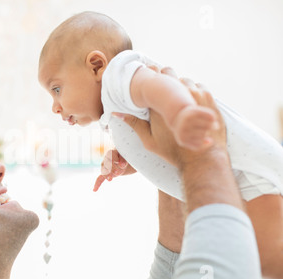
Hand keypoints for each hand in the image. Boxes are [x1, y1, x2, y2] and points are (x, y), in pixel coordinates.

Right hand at [93, 149, 135, 191]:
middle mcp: (106, 159)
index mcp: (112, 152)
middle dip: (111, 168)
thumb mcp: (127, 156)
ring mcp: (105, 167)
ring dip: (107, 175)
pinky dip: (97, 184)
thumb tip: (121, 165)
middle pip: (106, 163)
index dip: (115, 160)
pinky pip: (100, 178)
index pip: (111, 155)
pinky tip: (95, 190)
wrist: (126, 161)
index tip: (122, 165)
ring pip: (103, 171)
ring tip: (110, 179)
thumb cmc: (127, 157)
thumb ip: (124, 159)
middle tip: (117, 173)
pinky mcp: (106, 174)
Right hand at [112, 71, 226, 168]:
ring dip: (182, 85)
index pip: (156, 76)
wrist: (201, 160)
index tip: (151, 73)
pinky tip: (193, 103)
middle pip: (170, 73)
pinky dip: (196, 92)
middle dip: (167, 76)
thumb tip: (115, 113)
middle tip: (164, 85)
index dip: (153, 73)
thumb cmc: (173, 152)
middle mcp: (178, 95)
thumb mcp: (149, 140)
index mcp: (160, 103)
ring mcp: (196, 96)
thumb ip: (133, 124)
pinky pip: (200, 88)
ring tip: (180, 97)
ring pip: (186, 80)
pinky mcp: (209, 100)